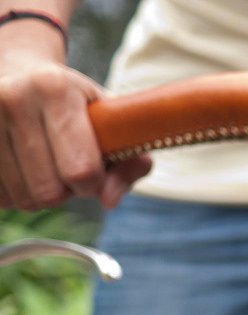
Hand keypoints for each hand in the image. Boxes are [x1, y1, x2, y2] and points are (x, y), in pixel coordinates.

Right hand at [0, 47, 150, 209]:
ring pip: (22, 198)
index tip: (93, 171)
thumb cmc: (78, 107)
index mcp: (56, 89)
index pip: (81, 169)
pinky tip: (22, 170)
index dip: (93, 184)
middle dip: (66, 191)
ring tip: (44, 166)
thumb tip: (108, 201)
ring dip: (40, 194)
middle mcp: (13, 98)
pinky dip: (16, 195)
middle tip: (66, 168)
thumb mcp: (113, 124)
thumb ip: (129, 164)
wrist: (21, 76)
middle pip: (49, 191)